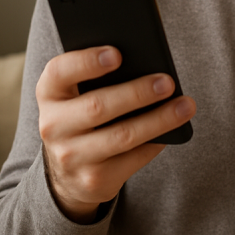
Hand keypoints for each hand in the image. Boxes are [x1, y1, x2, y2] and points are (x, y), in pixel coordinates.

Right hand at [36, 46, 195, 222]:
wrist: (67, 172)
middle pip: (98, 106)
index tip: (117, 53)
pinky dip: (156, 142)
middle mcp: (53, 126)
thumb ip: (99, 76)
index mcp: (49, 94)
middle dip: (137, 93)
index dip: (86, 62)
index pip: (60, 72)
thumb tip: (147, 63)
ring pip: (122, 136)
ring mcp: (71, 157)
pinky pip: (133, 159)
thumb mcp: (78, 93)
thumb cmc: (84, 115)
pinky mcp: (94, 180)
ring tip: (185, 105)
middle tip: (167, 82)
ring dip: (159, 119)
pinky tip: (174, 130)